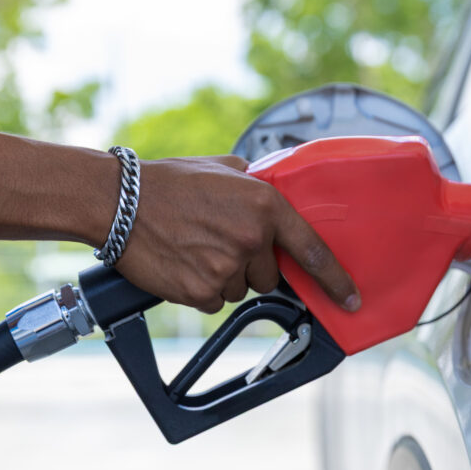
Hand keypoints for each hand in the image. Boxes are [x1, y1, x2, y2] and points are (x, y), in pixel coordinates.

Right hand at [114, 155, 360, 313]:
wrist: (119, 203)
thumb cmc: (168, 182)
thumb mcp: (223, 167)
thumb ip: (256, 183)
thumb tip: (273, 193)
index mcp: (264, 205)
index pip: (311, 250)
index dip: (335, 279)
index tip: (351, 298)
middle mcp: (251, 239)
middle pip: (268, 275)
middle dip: (249, 264)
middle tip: (217, 241)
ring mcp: (226, 269)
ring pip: (239, 289)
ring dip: (222, 276)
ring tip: (193, 248)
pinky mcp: (201, 292)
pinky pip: (213, 301)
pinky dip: (200, 288)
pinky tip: (182, 263)